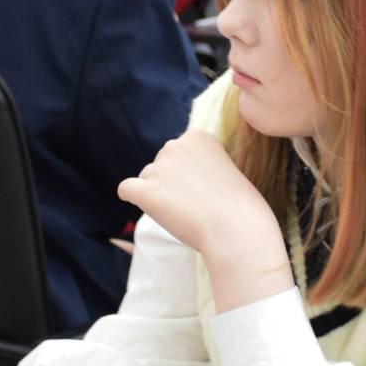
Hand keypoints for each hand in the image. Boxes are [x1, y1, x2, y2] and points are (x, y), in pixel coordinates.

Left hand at [118, 130, 291, 310]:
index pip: (179, 151)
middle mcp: (175, 146)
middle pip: (161, 163)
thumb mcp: (227, 172)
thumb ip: (202, 167)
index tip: (201, 188)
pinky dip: (132, 197)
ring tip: (180, 213)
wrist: (236, 229)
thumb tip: (182, 180)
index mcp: (197, 137)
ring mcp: (159, 168)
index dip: (187, 173)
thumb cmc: (239, 207)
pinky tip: (146, 207)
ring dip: (157, 193)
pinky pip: (126, 189)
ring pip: (146, 178)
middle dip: (170, 181)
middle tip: (192, 204)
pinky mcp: (146, 191)